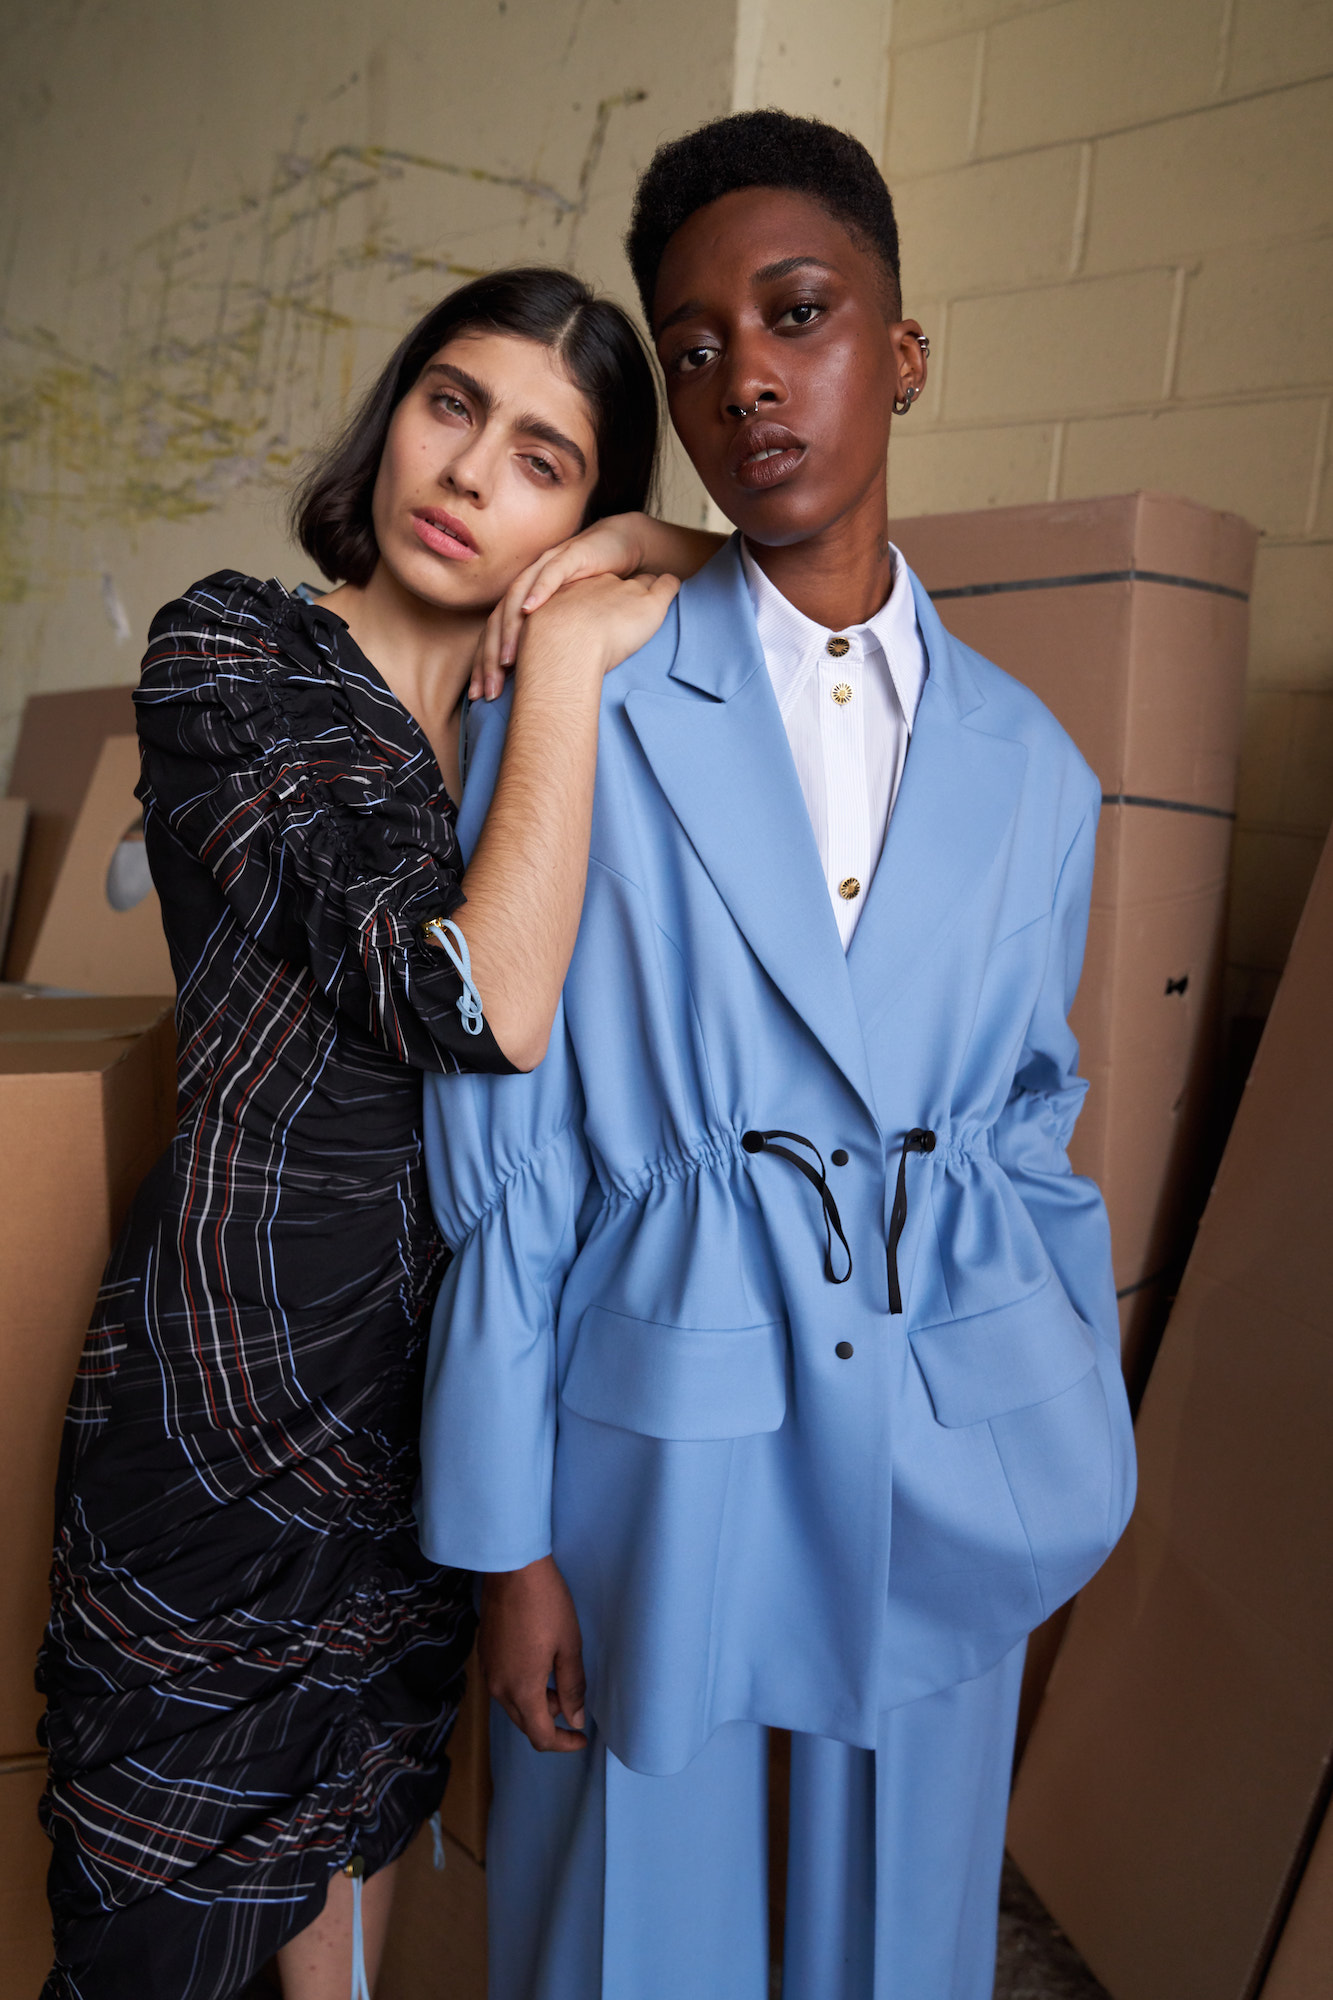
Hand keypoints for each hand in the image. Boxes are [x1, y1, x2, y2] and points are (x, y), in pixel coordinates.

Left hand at [469, 514, 652, 700]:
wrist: (622, 548)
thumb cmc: (597, 591)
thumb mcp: (572, 625)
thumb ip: (552, 646)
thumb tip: (540, 686)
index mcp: (525, 602)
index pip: (496, 636)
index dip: (485, 665)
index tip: (481, 697)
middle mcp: (529, 584)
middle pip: (499, 621)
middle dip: (490, 657)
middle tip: (490, 688)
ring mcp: (546, 568)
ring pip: (517, 599)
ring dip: (510, 629)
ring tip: (506, 659)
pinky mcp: (570, 556)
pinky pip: (550, 574)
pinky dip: (538, 591)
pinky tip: (531, 611)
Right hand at [480, 1556, 586, 1752]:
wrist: (512, 1569)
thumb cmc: (546, 1605)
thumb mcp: (569, 1646)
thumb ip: (572, 1687)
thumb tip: (574, 1720)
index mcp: (522, 1690)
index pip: (540, 1736)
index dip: (563, 1744)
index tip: (581, 1738)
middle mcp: (498, 1687)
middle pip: (525, 1723)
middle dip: (550, 1721)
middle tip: (572, 1700)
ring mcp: (487, 1670)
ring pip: (513, 1704)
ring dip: (536, 1703)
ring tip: (558, 1678)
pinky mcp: (483, 1654)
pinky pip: (503, 1685)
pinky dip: (522, 1687)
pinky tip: (538, 1665)